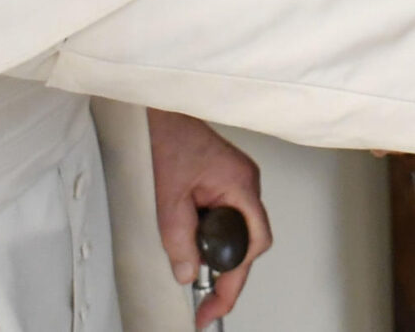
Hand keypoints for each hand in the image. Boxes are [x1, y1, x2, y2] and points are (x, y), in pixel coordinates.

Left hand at [148, 110, 272, 326]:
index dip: (236, 278)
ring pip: (238, 229)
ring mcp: (237, 180)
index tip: (216, 303)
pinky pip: (228, 216)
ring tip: (193, 264)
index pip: (254, 241)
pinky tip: (195, 238)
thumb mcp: (168, 197)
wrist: (160, 112)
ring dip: (217, 249)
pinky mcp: (226, 180)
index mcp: (239, 184)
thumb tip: (187, 272)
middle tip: (206, 299)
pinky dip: (212, 233)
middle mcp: (245, 182)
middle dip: (226, 269)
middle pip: (249, 240)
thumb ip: (178, 238)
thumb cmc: (167, 138)